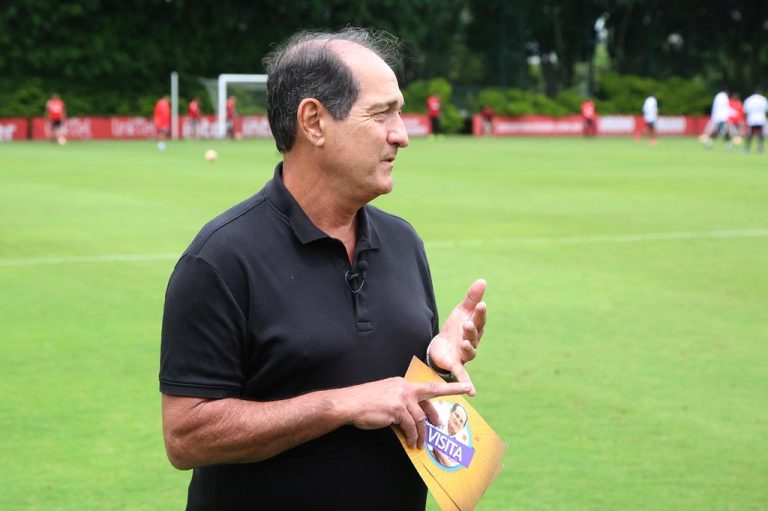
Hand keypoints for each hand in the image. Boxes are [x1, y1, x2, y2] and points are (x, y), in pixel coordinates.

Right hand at [345, 377, 471, 448]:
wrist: (349, 404)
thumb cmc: (365, 403)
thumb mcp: (387, 398)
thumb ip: (402, 404)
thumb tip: (415, 420)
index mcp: (403, 384)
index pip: (428, 386)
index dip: (448, 387)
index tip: (465, 387)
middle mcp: (404, 388)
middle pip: (432, 393)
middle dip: (447, 400)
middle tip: (455, 408)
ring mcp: (401, 397)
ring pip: (420, 418)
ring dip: (422, 434)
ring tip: (420, 444)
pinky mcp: (396, 409)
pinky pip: (410, 426)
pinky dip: (413, 436)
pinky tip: (411, 443)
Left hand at [427, 279, 486, 395]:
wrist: (440, 345)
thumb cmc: (455, 328)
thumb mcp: (461, 311)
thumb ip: (471, 298)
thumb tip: (482, 281)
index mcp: (474, 328)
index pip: (479, 320)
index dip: (480, 313)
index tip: (481, 304)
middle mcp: (472, 342)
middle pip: (474, 335)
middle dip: (472, 329)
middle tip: (468, 322)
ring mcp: (464, 354)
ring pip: (469, 351)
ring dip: (468, 347)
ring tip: (464, 342)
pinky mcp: (455, 365)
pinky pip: (462, 375)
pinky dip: (467, 383)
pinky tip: (472, 392)